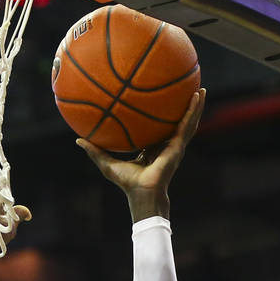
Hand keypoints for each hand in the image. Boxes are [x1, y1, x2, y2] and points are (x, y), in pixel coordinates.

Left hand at [76, 88, 205, 221]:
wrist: (141, 192)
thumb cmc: (126, 182)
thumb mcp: (107, 163)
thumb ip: (94, 150)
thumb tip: (78, 140)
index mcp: (151, 148)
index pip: (157, 129)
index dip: (159, 117)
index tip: (159, 102)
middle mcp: (165, 145)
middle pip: (175, 122)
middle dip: (182, 107)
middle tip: (186, 89)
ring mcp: (174, 145)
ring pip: (188, 122)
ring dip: (195, 106)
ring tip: (200, 88)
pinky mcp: (178, 145)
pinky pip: (188, 124)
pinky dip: (194, 110)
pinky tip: (197, 96)